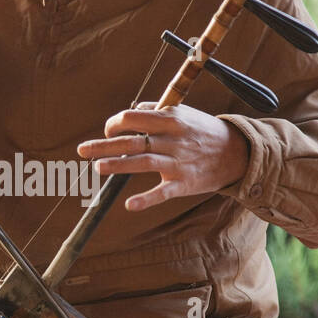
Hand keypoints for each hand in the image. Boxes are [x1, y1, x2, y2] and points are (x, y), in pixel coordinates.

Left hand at [78, 102, 250, 211]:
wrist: (236, 153)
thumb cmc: (203, 131)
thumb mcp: (183, 113)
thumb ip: (155, 112)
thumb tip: (130, 113)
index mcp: (170, 119)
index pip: (133, 118)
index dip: (114, 124)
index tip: (107, 132)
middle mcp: (172, 140)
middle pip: (132, 141)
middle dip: (104, 145)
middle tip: (81, 150)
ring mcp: (178, 162)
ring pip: (143, 163)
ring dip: (118, 165)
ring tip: (96, 168)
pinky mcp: (184, 184)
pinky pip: (163, 192)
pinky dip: (146, 199)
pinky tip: (129, 205)